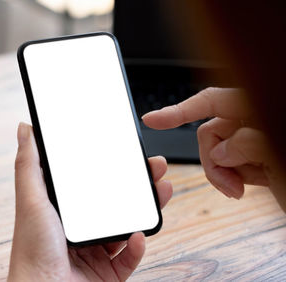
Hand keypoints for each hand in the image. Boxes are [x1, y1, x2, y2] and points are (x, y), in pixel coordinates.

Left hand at [8, 122, 172, 280]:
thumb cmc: (30, 250)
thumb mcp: (30, 199)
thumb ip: (29, 164)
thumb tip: (25, 128)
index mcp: (61, 211)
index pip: (90, 182)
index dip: (110, 166)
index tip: (128, 150)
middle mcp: (78, 230)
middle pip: (114, 202)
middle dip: (137, 184)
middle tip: (155, 168)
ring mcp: (93, 252)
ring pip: (127, 227)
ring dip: (146, 208)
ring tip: (161, 190)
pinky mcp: (107, 274)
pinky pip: (130, 258)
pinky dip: (139, 246)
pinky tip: (139, 234)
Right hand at [142, 87, 283, 202]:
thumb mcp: (279, 156)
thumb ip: (245, 144)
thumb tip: (220, 151)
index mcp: (261, 107)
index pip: (212, 101)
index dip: (179, 111)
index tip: (151, 120)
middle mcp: (258, 119)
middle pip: (211, 132)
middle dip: (214, 161)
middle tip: (233, 186)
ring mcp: (258, 139)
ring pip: (218, 151)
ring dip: (226, 173)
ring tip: (246, 188)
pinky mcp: (260, 157)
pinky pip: (232, 164)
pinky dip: (238, 178)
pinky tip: (256, 185)